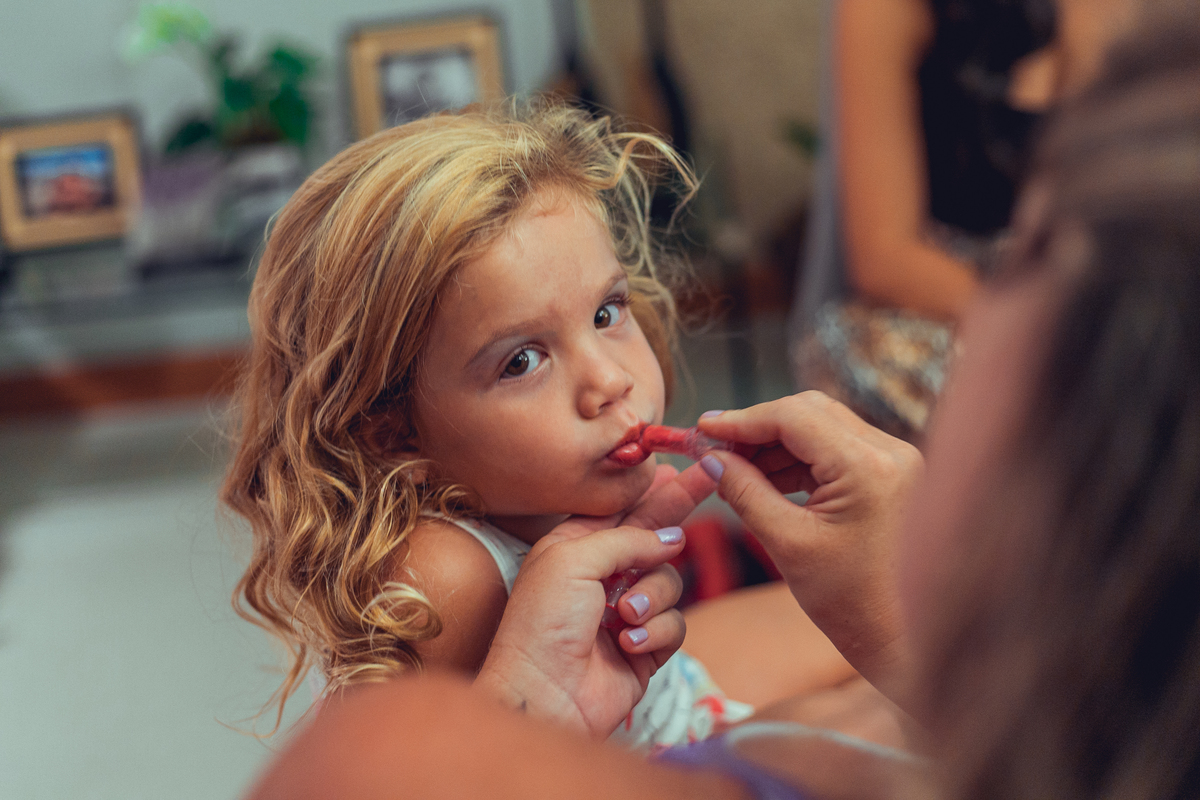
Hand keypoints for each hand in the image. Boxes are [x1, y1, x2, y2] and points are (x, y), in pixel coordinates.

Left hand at [475, 463, 714, 736]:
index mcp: (576, 546)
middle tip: (708, 479)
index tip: (686, 463)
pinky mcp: (645, 648)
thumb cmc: (541, 624)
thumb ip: (626, 538)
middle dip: (677, 513)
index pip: (624, 509)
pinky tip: (627, 644)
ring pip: (670, 582)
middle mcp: (603, 575)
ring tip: (624, 614)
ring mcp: (626, 612)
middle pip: (655, 536)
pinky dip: (654, 632)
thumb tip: (671, 537)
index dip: (654, 487)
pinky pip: (674, 625)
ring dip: (652, 596)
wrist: (542, 694)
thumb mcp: (572, 559)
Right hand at [697, 392, 922, 704]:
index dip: (740, 420)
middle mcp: (891, 452)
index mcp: (868, 467)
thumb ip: (744, 492)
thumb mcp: (788, 545)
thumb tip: (711, 457)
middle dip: (756, 427)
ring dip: (776, 443)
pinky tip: (766, 478)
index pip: (793, 416)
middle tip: (713, 447)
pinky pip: (839, 449)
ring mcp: (898, 462)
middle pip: (809, 413)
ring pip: (823, 427)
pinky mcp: (895, 475)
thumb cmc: (854, 605)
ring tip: (734, 467)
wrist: (909, 643)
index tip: (702, 429)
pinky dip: (799, 459)